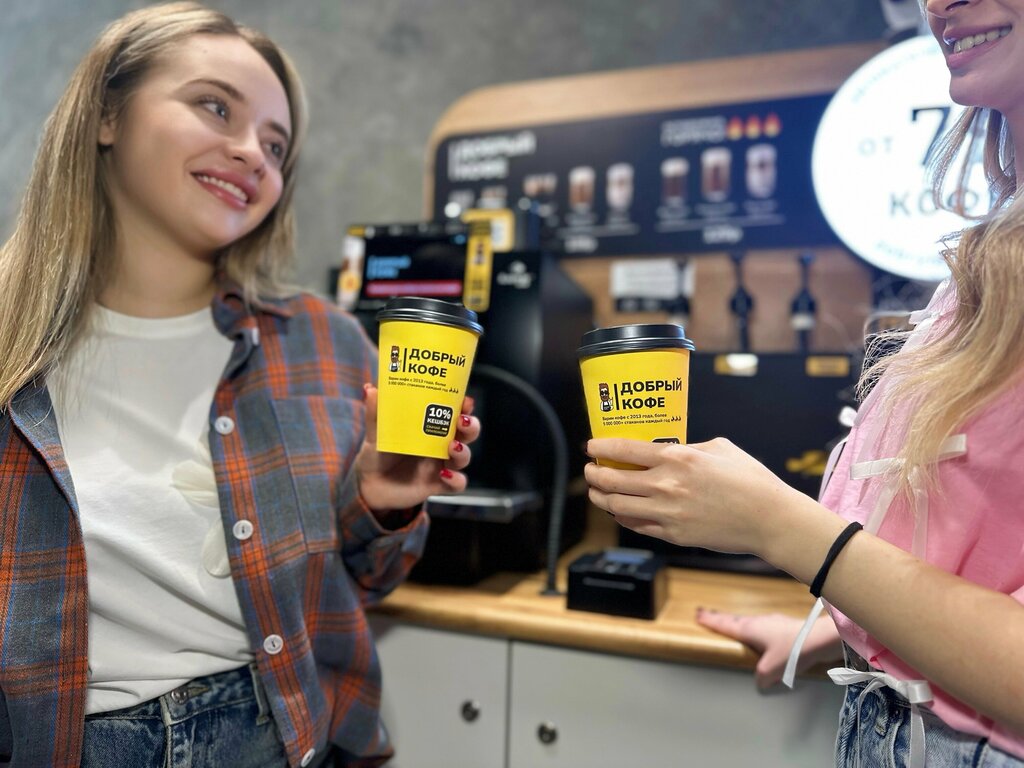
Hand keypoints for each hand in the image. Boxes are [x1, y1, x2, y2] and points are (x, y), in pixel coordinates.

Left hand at [355, 384, 480, 510]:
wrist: (370, 486)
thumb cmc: (377, 455)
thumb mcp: (375, 433)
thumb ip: (375, 413)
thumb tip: (369, 389)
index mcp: (430, 428)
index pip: (454, 413)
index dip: (464, 406)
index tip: (465, 400)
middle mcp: (440, 445)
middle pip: (467, 433)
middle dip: (471, 426)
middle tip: (462, 420)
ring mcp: (441, 465)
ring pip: (464, 457)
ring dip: (463, 451)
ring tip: (453, 446)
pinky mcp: (438, 485)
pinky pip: (456, 484)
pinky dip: (456, 480)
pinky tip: (444, 474)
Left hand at [584, 437, 799, 558]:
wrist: (769, 519)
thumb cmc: (749, 479)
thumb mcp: (719, 448)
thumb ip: (688, 447)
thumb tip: (668, 450)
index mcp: (677, 458)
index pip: (624, 450)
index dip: (601, 448)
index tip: (591, 447)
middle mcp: (666, 485)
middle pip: (612, 480)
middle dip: (594, 474)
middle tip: (589, 470)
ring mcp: (667, 513)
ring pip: (617, 505)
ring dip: (601, 497)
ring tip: (597, 491)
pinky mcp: (672, 535)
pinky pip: (635, 525)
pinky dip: (622, 516)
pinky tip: (619, 510)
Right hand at [695, 608, 842, 689]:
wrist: (821, 638)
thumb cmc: (793, 649)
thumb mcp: (772, 669)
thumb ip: (760, 677)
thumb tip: (759, 681)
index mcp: (750, 629)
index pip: (725, 625)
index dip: (711, 621)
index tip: (698, 615)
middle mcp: (759, 622)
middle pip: (735, 620)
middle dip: (721, 619)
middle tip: (709, 615)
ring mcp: (773, 622)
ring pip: (750, 623)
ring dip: (740, 624)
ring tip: (733, 627)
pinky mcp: (786, 627)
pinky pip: (764, 628)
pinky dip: (758, 632)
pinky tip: (763, 638)